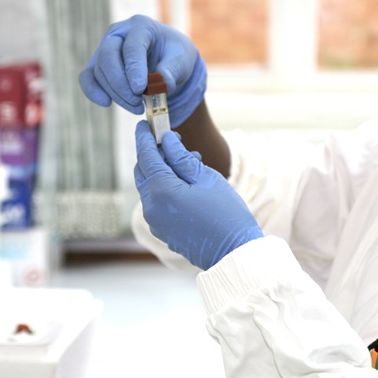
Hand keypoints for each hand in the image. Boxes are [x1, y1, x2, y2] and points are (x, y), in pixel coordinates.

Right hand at [78, 15, 206, 126]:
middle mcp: (119, 33)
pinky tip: (107, 103)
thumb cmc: (174, 56)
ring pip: (100, 71)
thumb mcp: (181, 60)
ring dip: (116, 93)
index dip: (134, 69)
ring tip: (138, 107)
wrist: (168, 60)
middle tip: (137, 103)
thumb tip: (162, 83)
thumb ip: (172, 70)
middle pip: (108, 56)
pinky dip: (93, 91)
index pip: (132, 46)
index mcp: (141, 26)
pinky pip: (87, 77)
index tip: (140, 89)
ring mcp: (105, 47)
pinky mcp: (97, 64)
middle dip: (121, 84)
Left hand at [133, 121, 262, 269]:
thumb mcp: (206, 178)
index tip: (144, 124)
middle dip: (154, 153)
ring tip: (188, 162)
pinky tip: (185, 183)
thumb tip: (166, 141)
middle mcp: (151, 206)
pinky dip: (165, 187)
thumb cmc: (225, 213)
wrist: (233, 253)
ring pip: (150, 186)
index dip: (144, 138)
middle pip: (144, 171)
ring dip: (162, 170)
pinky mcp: (162, 229)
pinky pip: (156, 201)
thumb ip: (182, 158)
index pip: (146, 156)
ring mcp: (155, 220)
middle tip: (171, 140)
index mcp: (161, 191)